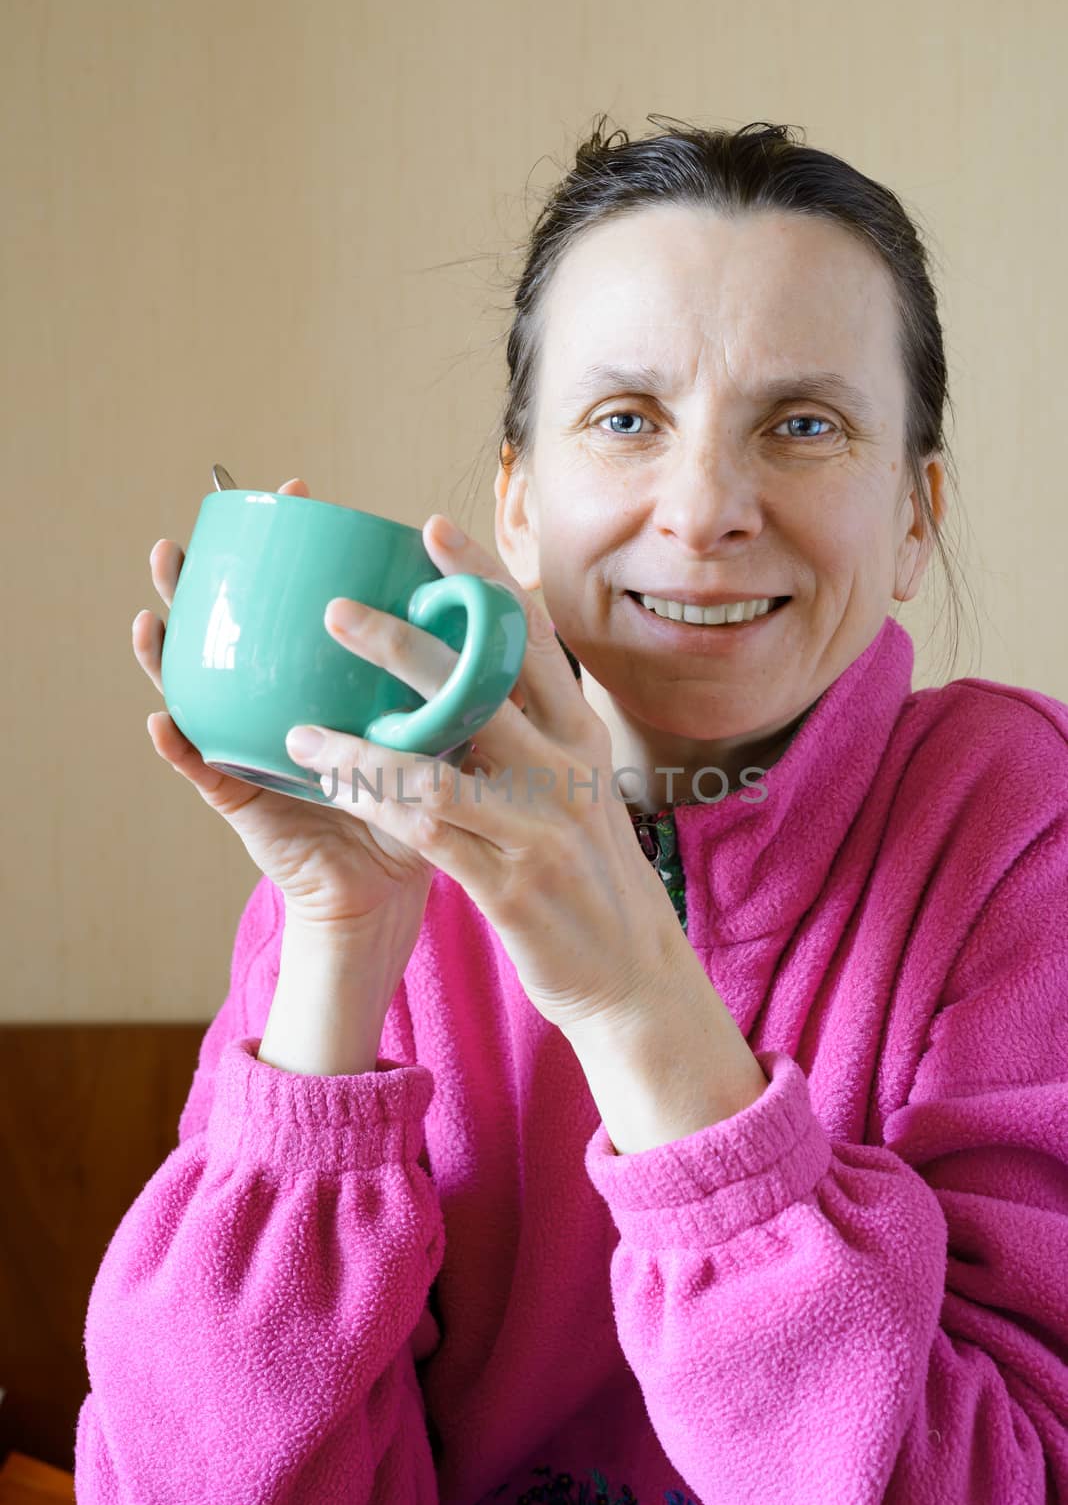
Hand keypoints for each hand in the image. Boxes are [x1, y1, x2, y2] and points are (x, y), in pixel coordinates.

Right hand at [131, 480, 520, 949]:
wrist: (397, 890)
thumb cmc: (430, 808)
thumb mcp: (451, 732)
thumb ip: (467, 676)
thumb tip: (513, 601)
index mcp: (326, 681)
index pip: (295, 600)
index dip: (291, 548)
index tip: (299, 491)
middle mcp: (280, 702)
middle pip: (233, 628)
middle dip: (205, 581)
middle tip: (196, 533)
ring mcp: (253, 747)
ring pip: (200, 687)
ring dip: (168, 649)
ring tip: (153, 608)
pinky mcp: (246, 801)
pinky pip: (208, 772)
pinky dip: (182, 748)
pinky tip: (163, 720)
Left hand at [283, 516, 682, 1033]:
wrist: (632, 975)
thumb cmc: (589, 875)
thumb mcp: (578, 789)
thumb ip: (532, 734)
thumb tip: (471, 679)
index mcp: (581, 734)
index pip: (531, 638)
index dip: (483, 580)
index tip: (433, 530)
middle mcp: (565, 768)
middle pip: (481, 685)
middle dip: (406, 642)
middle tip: (336, 611)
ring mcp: (538, 825)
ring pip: (440, 763)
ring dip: (364, 738)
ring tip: (301, 724)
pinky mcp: (510, 883)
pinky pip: (426, 832)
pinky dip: (372, 803)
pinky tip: (330, 788)